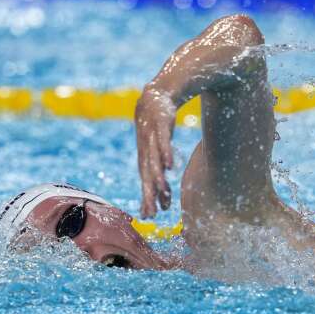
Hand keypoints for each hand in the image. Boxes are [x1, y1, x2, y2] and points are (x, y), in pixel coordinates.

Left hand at [135, 89, 176, 217]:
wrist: (154, 97)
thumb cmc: (156, 131)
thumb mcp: (157, 154)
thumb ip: (160, 177)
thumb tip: (164, 200)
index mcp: (144, 160)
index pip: (145, 184)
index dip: (147, 200)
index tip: (149, 216)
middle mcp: (146, 152)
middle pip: (147, 176)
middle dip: (148, 195)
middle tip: (151, 212)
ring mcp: (152, 138)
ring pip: (155, 161)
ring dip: (158, 176)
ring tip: (162, 191)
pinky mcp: (161, 126)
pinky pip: (164, 142)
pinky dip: (166, 154)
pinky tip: (170, 166)